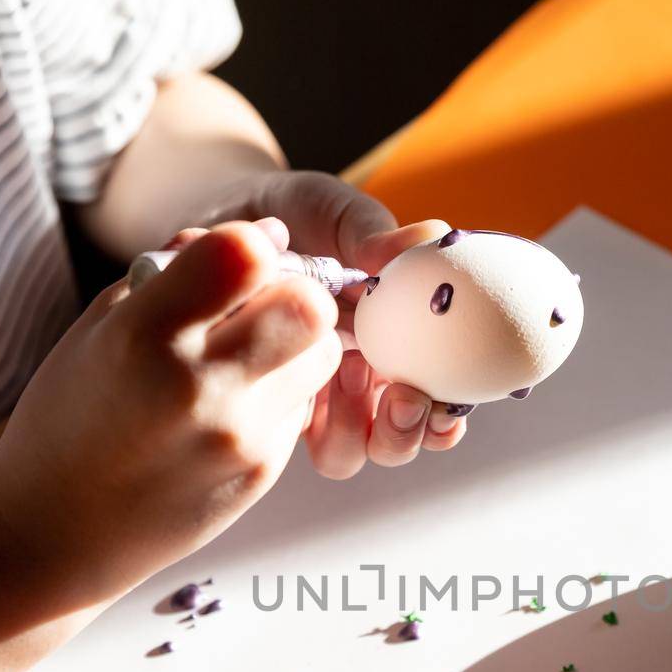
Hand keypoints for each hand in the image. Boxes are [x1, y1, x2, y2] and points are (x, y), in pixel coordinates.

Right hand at [0, 220, 343, 610]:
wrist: (58, 530)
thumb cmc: (71, 417)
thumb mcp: (100, 326)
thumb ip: (180, 274)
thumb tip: (269, 237)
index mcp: (145, 335)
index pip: (245, 255)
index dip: (251, 248)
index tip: (232, 263)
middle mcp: (200, 387)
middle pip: (310, 308)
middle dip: (294, 294)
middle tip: (261, 308)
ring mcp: (239, 437)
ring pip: (321, 358)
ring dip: (297, 345)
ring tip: (246, 358)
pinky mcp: (263, 473)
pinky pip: (302, 407)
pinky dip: (281, 394)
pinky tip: (231, 408)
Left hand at [208, 170, 468, 477]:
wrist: (226, 218)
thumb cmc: (300, 216)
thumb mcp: (342, 216)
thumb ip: (379, 235)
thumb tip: (430, 237)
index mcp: (400, 347)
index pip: (438, 405)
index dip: (445, 419)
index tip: (443, 401)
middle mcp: (363, 382)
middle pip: (396, 445)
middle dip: (405, 433)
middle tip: (404, 395)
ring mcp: (315, 397)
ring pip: (344, 455)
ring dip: (354, 429)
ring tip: (348, 372)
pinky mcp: (266, 401)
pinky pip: (282, 439)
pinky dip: (292, 413)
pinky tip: (290, 369)